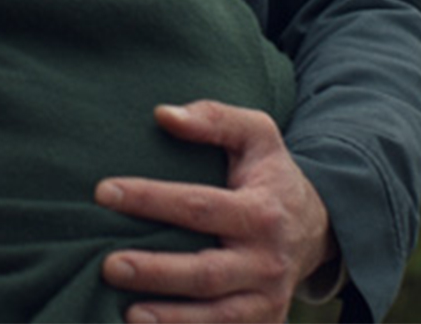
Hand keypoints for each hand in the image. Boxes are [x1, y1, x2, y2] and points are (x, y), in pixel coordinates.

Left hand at [96, 101, 335, 323]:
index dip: (151, 199)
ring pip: (217, 317)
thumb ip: (214, 119)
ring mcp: (267, 301)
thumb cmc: (270, 177)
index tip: (104, 191)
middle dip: (156, 271)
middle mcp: (267, 262)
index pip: (199, 207)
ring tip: (126, 313)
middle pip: (206, 272)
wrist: (316, 229)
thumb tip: (164, 116)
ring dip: (171, 319)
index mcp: (262, 212)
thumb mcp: (257, 136)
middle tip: (109, 264)